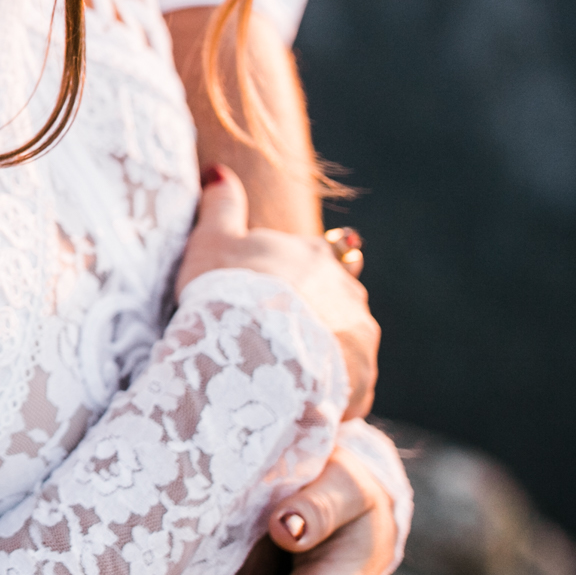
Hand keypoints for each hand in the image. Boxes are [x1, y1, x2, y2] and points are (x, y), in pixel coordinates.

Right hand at [180, 164, 376, 418]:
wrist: (253, 346)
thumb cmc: (227, 288)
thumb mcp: (212, 239)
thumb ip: (221, 205)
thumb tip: (218, 171)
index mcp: (315, 254)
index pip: (322, 256)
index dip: (299, 275)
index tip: (279, 293)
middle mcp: (348, 290)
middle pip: (337, 302)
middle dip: (315, 318)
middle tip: (278, 340)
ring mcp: (361, 335)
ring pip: (345, 345)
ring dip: (323, 357)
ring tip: (286, 379)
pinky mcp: (363, 378)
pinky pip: (347, 388)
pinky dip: (327, 393)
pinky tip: (297, 403)